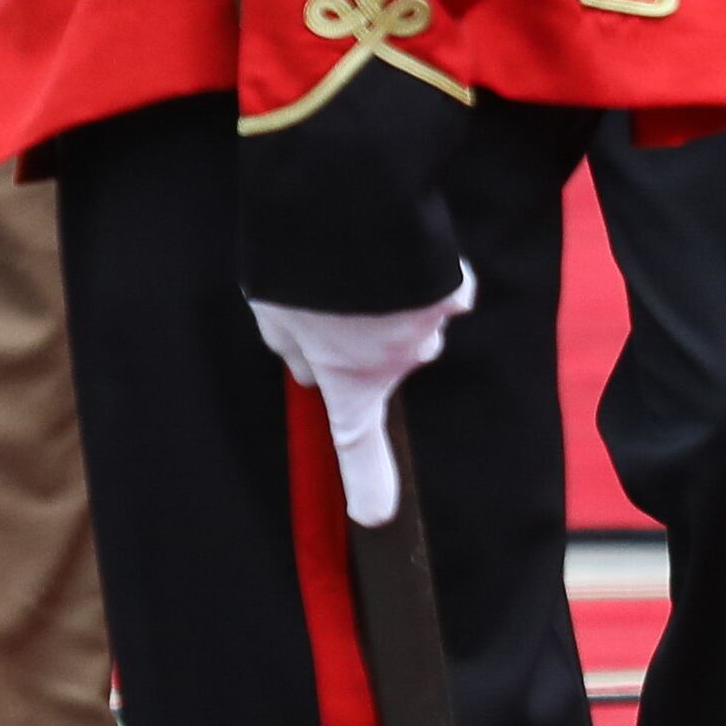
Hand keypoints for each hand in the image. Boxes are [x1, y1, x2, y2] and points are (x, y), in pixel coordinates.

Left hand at [248, 267, 477, 527]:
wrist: (349, 206)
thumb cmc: (300, 268)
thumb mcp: (273, 316)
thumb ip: (293, 351)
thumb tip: (311, 370)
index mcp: (349, 377)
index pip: (356, 442)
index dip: (367, 483)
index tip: (376, 518)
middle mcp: (399, 361)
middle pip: (386, 362)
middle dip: (366, 340)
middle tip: (328, 298)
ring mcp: (431, 324)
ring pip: (413, 324)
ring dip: (392, 305)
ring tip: (357, 264)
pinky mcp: (452, 285)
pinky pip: (440, 289)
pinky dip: (424, 277)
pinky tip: (400, 250)